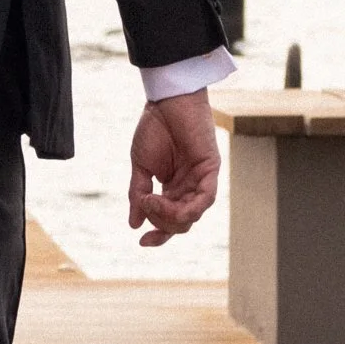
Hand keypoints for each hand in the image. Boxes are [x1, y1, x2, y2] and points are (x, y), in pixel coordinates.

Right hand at [128, 91, 220, 247]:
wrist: (166, 101)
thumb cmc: (154, 128)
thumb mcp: (140, 166)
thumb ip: (138, 194)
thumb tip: (134, 223)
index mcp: (173, 188)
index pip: (169, 221)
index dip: (157, 234)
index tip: (141, 242)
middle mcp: (189, 188)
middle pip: (180, 222)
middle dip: (160, 221)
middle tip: (145, 204)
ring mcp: (201, 180)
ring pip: (192, 215)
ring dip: (170, 215)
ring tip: (151, 200)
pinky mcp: (211, 170)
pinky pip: (206, 199)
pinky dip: (189, 208)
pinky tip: (171, 205)